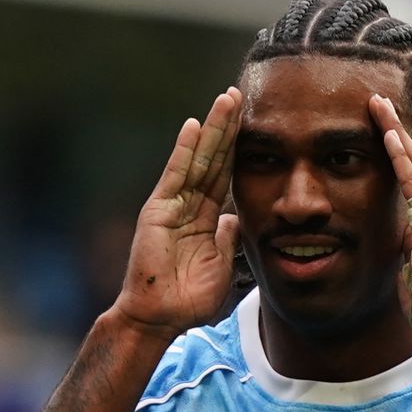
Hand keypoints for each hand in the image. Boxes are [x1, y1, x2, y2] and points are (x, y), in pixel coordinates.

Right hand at [112, 87, 242, 337]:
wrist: (159, 317)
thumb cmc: (187, 301)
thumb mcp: (220, 266)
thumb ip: (228, 239)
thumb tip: (235, 217)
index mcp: (204, 219)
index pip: (225, 176)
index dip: (238, 149)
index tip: (253, 122)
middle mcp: (188, 206)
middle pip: (213, 159)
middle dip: (227, 128)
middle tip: (240, 94)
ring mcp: (172, 205)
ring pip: (197, 160)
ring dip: (212, 129)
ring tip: (226, 100)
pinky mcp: (158, 210)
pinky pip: (175, 174)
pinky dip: (184, 150)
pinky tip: (194, 125)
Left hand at [370, 93, 411, 339]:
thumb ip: (409, 258)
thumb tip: (399, 249)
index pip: (410, 181)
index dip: (397, 156)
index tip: (381, 133)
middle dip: (395, 131)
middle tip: (377, 104)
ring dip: (394, 132)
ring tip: (377, 105)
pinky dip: (399, 154)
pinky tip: (386, 132)